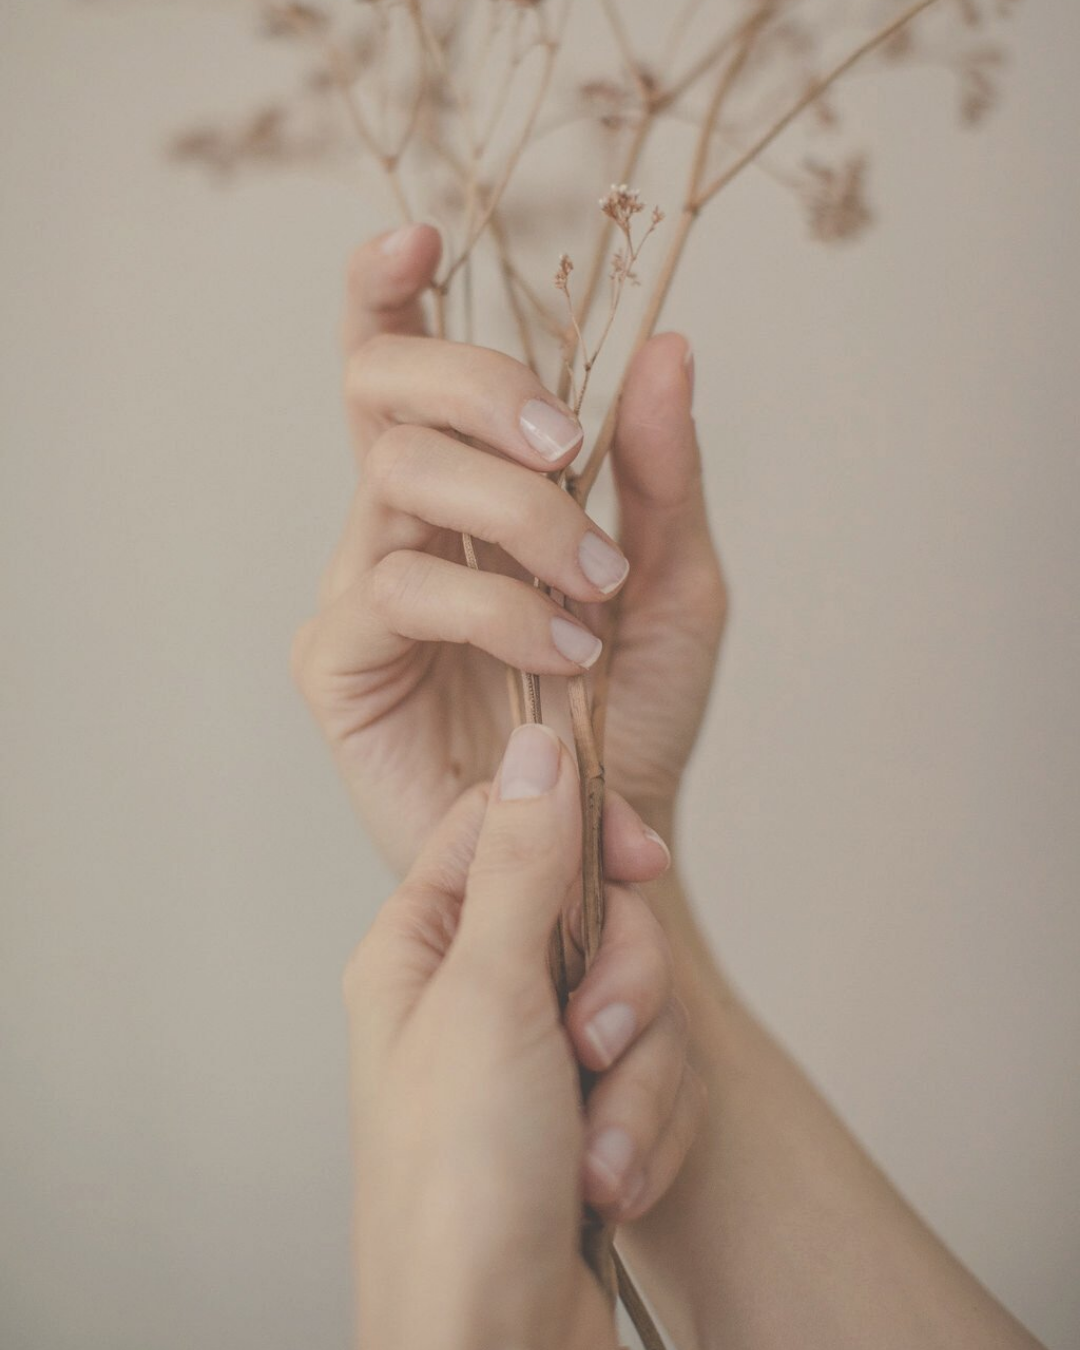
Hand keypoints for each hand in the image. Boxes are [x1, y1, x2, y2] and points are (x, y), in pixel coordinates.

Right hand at [293, 223, 725, 873]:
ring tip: (596, 593)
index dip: (386, 292)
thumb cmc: (628, 717)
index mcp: (463, 489)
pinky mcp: (339, 664)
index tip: (418, 237)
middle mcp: (396, 522)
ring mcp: (359, 589)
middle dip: (485, 390)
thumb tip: (664, 348)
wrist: (602, 842)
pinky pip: (396, 588)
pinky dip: (493, 605)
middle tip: (569, 452)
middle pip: (385, 389)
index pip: (396, 367)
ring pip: (399, 478)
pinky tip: (561, 650)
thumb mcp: (676, 585)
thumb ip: (662, 474)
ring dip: (518, 517)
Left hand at [344, 724, 704, 1349]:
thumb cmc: (458, 1191)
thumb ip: (522, 864)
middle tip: (595, 1040)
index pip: (511, 829)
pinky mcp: (584, 1111)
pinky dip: (645, 1129)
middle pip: (594, 915)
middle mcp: (477, 991)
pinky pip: (654, 1073)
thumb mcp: (488, 999)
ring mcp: (533, 1055)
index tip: (639, 862)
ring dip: (637, 1079)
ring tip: (594, 1149)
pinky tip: (607, 1184)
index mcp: (425, 946)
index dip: (582, 835)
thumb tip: (536, 744)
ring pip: (638, 999)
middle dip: (621, 986)